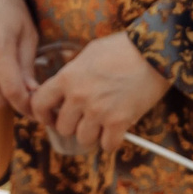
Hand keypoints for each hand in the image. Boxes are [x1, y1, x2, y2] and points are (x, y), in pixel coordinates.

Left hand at [31, 32, 171, 152]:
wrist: (153, 52)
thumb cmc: (122, 48)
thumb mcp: (89, 53)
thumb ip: (73, 71)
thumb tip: (64, 86)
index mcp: (67, 78)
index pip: (39, 104)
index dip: (42, 114)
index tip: (50, 117)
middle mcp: (78, 97)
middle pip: (62, 128)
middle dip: (72, 125)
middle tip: (84, 119)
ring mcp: (98, 111)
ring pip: (83, 139)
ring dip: (92, 134)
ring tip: (103, 123)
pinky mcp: (119, 122)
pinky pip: (108, 145)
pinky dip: (112, 141)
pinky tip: (117, 131)